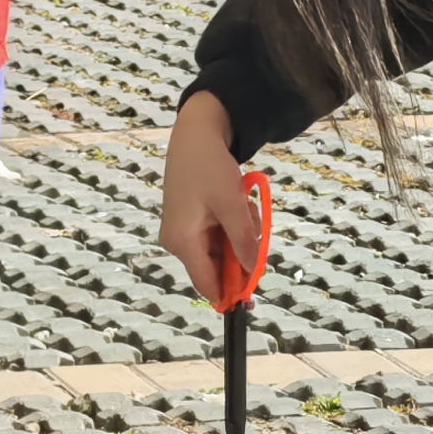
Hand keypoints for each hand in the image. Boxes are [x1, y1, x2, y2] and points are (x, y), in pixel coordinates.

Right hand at [157, 91, 263, 305]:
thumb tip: (252, 270)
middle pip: (217, 267)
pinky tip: (238, 203)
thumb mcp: (231, 204)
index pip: (208, 283)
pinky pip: (218, 235)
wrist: (196, 135)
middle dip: (241, 252)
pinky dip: (234, 225)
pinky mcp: (191, 222)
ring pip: (222, 250)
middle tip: (253, 223)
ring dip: (240, 235)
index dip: (231, 293)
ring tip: (244, 205)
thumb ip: (243, 240)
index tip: (253, 298)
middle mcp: (179, 242)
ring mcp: (184, 232)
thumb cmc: (210, 167)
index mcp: (182, 242)